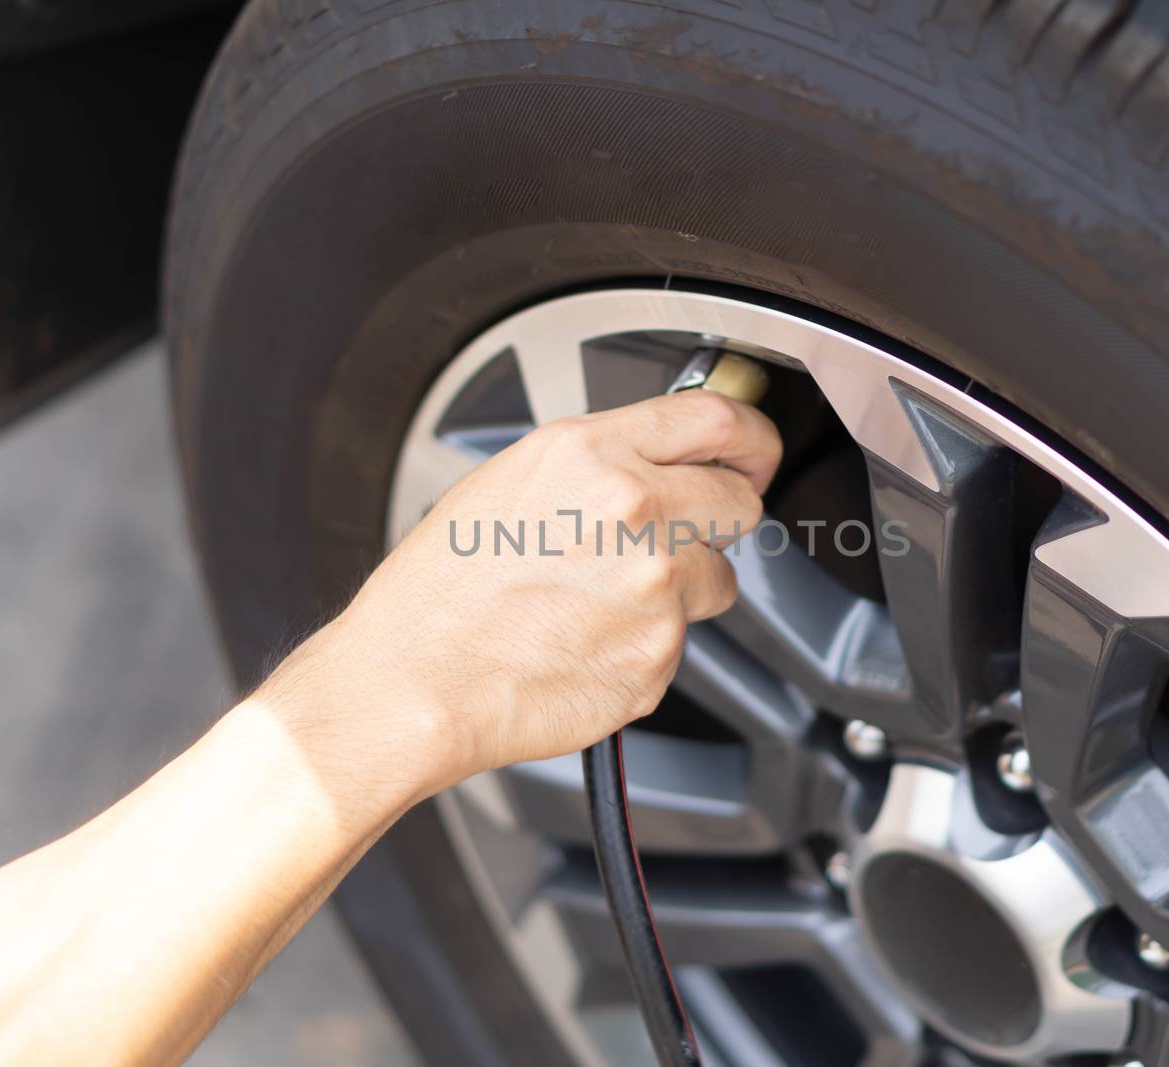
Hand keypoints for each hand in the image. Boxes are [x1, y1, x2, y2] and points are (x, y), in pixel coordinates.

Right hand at [258, 389, 781, 811]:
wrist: (413, 683)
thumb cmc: (438, 593)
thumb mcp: (508, 483)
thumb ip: (597, 465)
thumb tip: (658, 462)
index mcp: (591, 454)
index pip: (717, 421)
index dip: (750, 437)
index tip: (754, 452)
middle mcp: (633, 511)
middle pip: (740, 502)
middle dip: (718, 519)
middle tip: (675, 538)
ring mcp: (654, 587)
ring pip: (717, 579)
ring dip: (681, 589)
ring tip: (600, 603)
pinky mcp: (659, 656)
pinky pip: (681, 641)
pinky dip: (647, 645)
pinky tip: (587, 643)